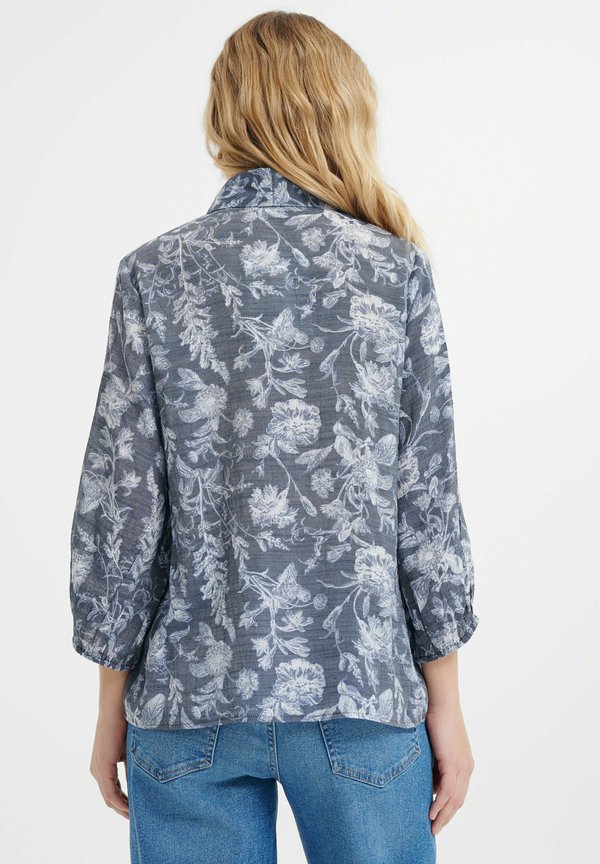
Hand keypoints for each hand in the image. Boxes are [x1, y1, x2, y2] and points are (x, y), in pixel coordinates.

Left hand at [89, 667, 129, 818]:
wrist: (117, 704)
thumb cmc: (127, 719)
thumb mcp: (134, 745)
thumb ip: (137, 760)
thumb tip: (151, 772)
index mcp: (105, 764)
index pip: (115, 790)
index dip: (126, 802)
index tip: (140, 808)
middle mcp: (98, 770)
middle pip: (111, 798)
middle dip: (125, 809)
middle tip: (141, 818)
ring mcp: (98, 770)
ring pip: (110, 799)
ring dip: (123, 809)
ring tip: (138, 817)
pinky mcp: (102, 768)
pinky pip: (110, 793)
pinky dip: (121, 803)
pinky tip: (131, 809)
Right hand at [426, 703, 474, 834]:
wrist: (441, 702)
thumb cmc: (436, 718)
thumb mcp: (436, 746)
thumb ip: (435, 764)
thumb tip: (428, 782)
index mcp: (464, 763)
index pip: (458, 793)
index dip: (449, 808)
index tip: (437, 819)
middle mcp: (466, 767)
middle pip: (458, 800)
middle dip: (447, 817)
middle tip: (434, 830)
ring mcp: (461, 765)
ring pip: (454, 799)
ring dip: (442, 815)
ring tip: (432, 827)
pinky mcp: (453, 763)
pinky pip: (447, 790)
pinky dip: (439, 803)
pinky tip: (431, 812)